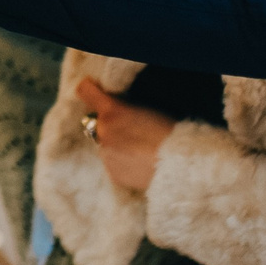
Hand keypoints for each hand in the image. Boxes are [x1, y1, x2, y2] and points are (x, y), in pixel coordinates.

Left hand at [76, 80, 174, 194]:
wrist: (180, 164)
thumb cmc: (170, 131)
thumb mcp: (147, 107)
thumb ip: (123, 106)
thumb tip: (115, 107)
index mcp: (111, 110)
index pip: (86, 91)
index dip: (90, 90)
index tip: (95, 93)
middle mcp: (103, 131)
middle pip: (98, 122)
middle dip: (111, 124)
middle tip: (133, 131)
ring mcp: (105, 154)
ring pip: (106, 145)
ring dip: (117, 145)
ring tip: (141, 150)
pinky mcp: (113, 174)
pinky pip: (113, 164)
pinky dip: (123, 163)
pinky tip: (141, 163)